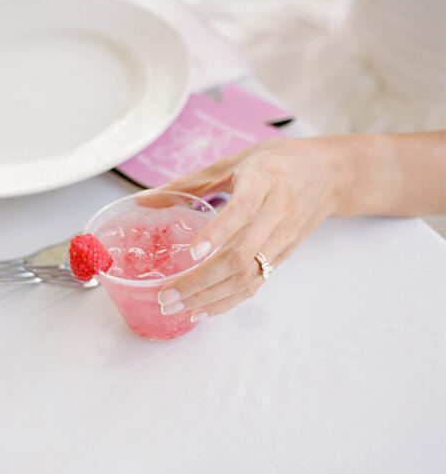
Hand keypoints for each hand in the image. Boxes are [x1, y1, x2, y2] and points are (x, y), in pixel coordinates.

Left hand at [155, 137, 349, 319]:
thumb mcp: (232, 163)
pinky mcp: (285, 256)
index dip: (217, 233)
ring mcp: (283, 239)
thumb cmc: (276, 162)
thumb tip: (142, 198)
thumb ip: (188, 183)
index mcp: (262, 182)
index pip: (242, 211)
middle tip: (166, 294)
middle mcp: (276, 213)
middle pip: (241, 255)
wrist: (331, 174)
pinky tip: (202, 310)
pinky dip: (229, 301)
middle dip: (200, 280)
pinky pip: (256, 283)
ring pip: (249, 276)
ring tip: (177, 308)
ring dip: (210, 297)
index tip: (192, 252)